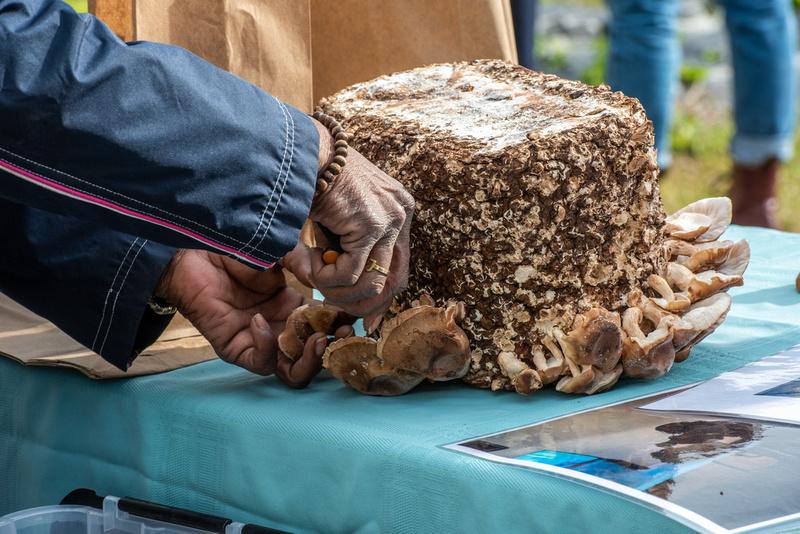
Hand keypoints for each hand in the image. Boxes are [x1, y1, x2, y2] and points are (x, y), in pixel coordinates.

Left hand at [155, 249, 352, 385]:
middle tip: (341, 333)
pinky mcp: (235, 348)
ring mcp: (258, 341)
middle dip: (332, 349)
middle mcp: (280, 328)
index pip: (326, 326)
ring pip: (293, 372)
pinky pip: (260, 363)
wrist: (193, 251)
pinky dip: (266, 346)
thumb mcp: (278, 251)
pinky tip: (259, 320)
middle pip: (314, 357)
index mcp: (293, 307)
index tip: (352, 314)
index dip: (341, 324)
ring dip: (310, 360)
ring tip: (316, 339)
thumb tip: (321, 281)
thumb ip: (302, 261)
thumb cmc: (234, 248)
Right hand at [283, 120, 414, 328]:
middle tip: (335, 307)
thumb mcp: (338, 224)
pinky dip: (325, 278)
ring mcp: (390, 219)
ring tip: (312, 275)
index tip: (364, 317)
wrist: (300, 151)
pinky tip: (307, 262)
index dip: (381, 299)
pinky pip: (350, 272)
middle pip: (394, 283)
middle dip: (362, 304)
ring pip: (372, 284)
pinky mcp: (371, 224)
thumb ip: (347, 255)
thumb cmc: (312, 183)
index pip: (400, 269)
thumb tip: (348, 299)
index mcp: (398, 211)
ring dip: (337, 290)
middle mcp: (401, 214)